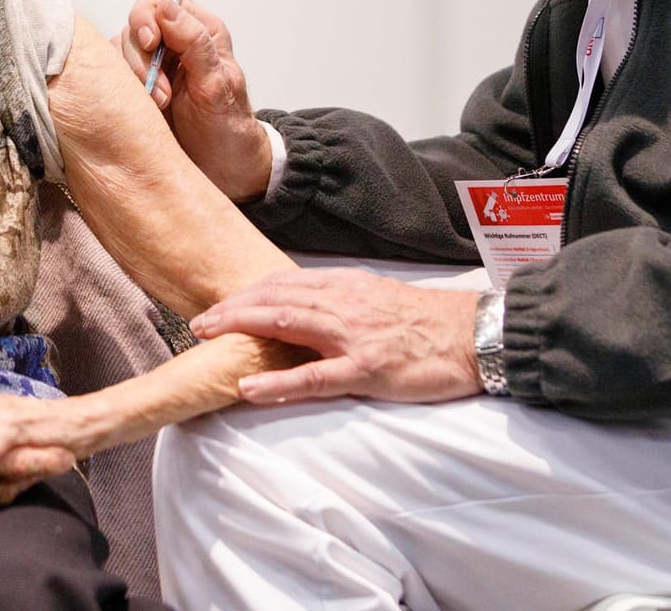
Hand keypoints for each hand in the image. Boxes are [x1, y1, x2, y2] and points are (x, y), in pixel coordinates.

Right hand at [119, 0, 272, 200]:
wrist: (225, 172)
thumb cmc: (229, 129)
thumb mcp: (218, 85)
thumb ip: (194, 42)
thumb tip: (166, 6)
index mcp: (199, 30)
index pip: (159, 0)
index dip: (147, 16)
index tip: (152, 45)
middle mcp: (173, 44)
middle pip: (134, 27)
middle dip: (141, 58)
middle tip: (161, 93)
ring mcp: (151, 68)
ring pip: (118, 52)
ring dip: (133, 79)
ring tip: (159, 107)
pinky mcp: (134, 92)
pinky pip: (112, 78)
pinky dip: (121, 93)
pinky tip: (142, 112)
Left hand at [189, 269, 482, 404]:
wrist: (473, 334)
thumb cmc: (428, 322)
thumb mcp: (379, 298)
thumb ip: (342, 301)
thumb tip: (307, 307)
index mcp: (346, 287)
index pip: (284, 284)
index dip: (248, 293)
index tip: (221, 303)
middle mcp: (343, 304)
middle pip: (275, 300)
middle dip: (233, 309)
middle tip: (198, 322)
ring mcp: (353, 337)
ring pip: (286, 326)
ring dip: (242, 329)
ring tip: (208, 338)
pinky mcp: (366, 370)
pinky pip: (314, 378)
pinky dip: (277, 382)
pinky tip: (249, 386)